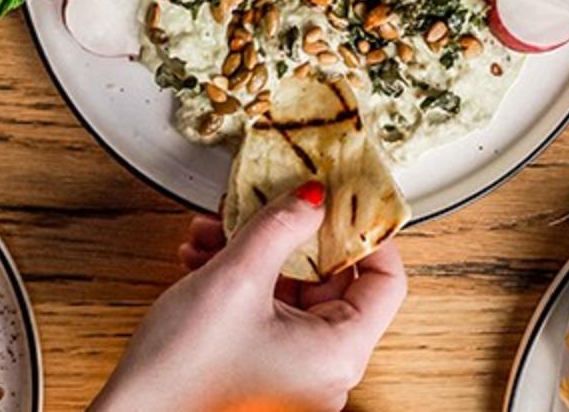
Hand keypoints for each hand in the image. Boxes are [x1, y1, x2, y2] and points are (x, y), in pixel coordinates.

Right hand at [90, 187, 407, 411]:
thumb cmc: (182, 371)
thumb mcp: (236, 278)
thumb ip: (281, 226)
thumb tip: (313, 197)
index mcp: (339, 353)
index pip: (386, 281)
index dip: (366, 233)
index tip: (345, 198)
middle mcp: (326, 369)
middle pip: (332, 282)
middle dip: (290, 236)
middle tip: (270, 202)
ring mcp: (295, 372)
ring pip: (292, 292)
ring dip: (256, 252)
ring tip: (216, 229)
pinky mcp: (265, 370)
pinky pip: (268, 312)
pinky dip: (242, 281)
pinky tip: (205, 256)